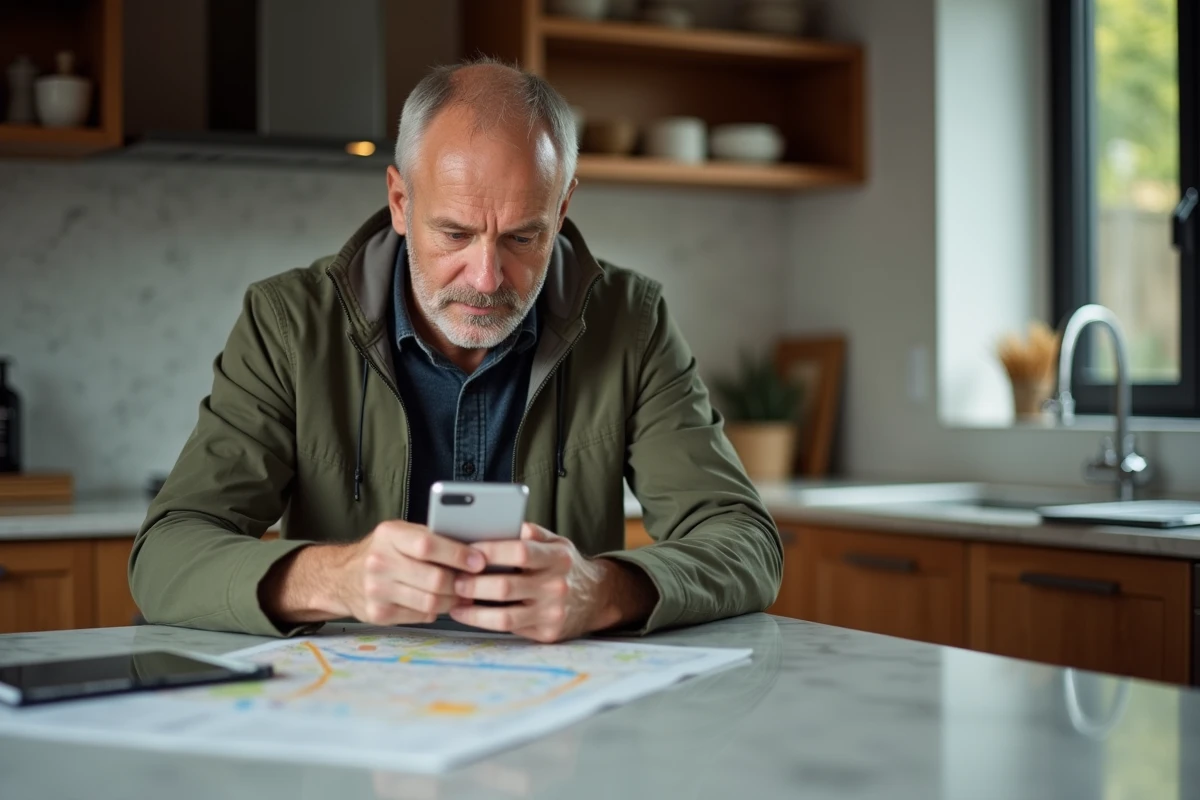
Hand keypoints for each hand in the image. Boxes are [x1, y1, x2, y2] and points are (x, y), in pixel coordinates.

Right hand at [334, 520, 486, 625]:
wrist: (340, 577)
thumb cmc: (382, 550)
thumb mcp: (400, 532)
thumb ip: (429, 537)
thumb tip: (472, 546)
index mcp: (389, 535)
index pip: (428, 545)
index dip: (458, 555)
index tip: (479, 562)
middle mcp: (379, 562)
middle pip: (434, 579)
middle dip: (460, 583)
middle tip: (474, 583)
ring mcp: (376, 591)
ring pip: (430, 603)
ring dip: (452, 601)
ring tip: (462, 595)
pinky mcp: (378, 614)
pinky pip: (420, 617)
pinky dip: (435, 612)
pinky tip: (439, 603)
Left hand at [448, 523, 655, 641]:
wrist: (598, 598)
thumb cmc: (566, 566)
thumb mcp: (557, 543)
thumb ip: (531, 533)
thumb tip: (500, 522)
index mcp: (558, 557)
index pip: (520, 552)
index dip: (490, 551)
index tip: (466, 550)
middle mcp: (557, 585)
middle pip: (506, 587)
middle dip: (473, 584)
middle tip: (453, 578)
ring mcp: (552, 612)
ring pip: (504, 616)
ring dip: (472, 609)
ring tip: (454, 600)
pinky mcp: (547, 633)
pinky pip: (509, 629)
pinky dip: (483, 622)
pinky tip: (468, 614)